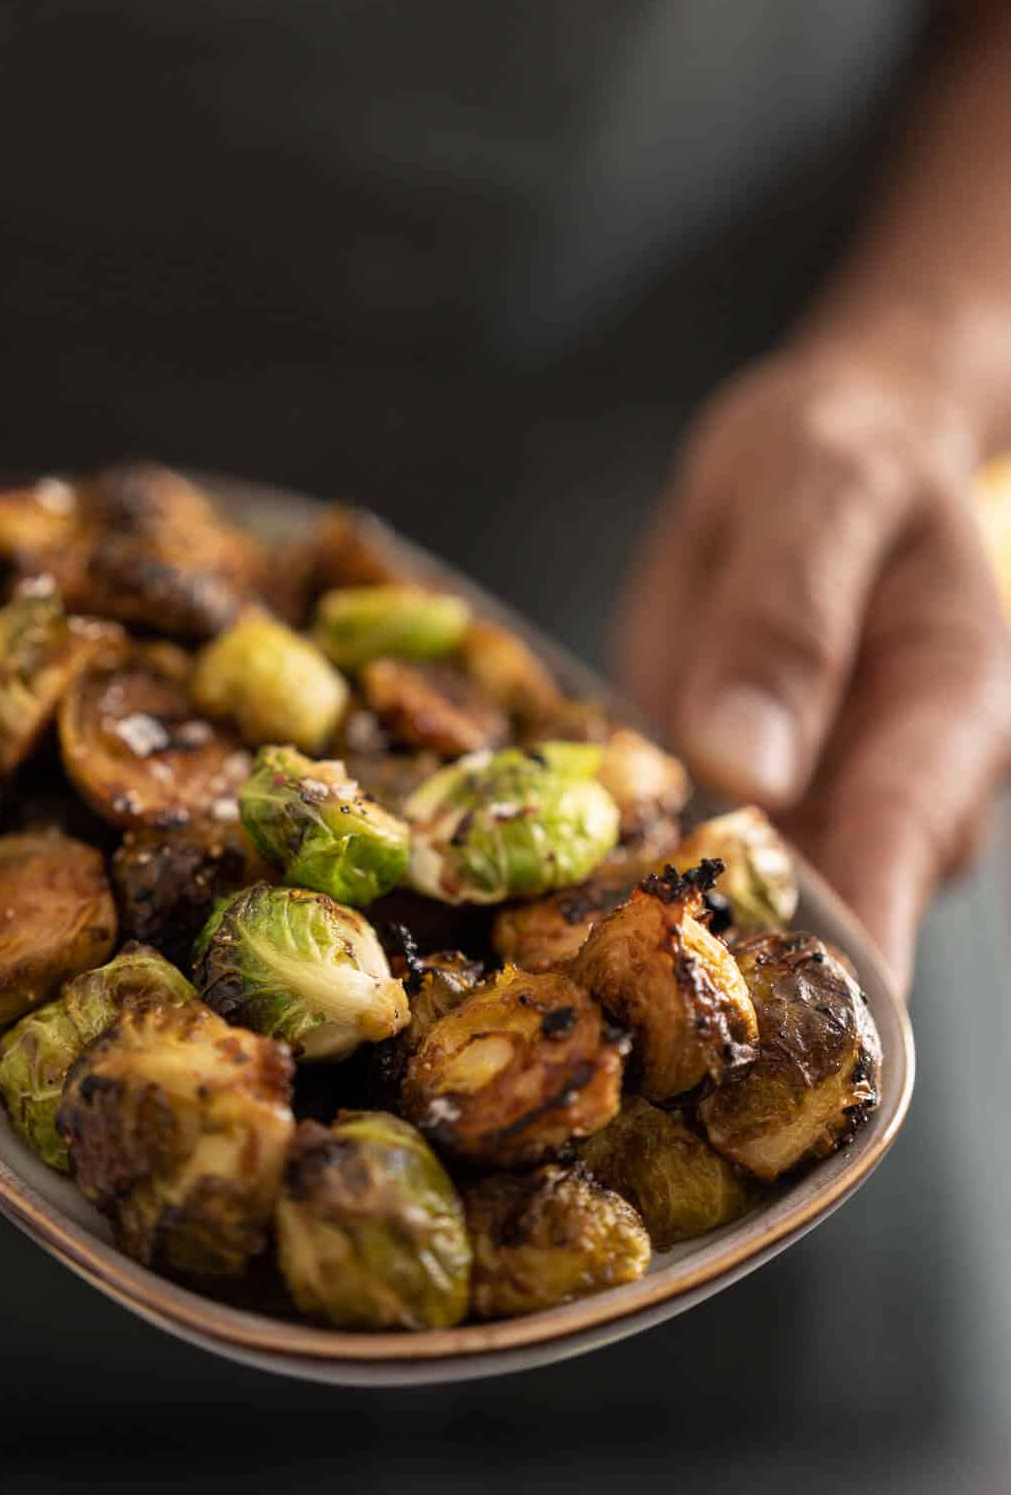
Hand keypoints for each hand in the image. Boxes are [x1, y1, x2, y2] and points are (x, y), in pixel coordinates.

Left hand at [620, 340, 1010, 990]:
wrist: (814, 460)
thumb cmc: (838, 458)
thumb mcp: (811, 492)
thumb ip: (787, 620)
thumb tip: (748, 766)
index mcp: (946, 710)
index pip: (902, 847)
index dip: (845, 948)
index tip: (778, 1036)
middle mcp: (890, 788)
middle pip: (833, 915)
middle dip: (740, 977)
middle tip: (619, 1029)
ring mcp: (812, 810)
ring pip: (754, 910)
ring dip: (669, 946)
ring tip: (563, 981)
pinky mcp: (738, 809)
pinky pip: (688, 868)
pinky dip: (627, 893)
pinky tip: (549, 914)